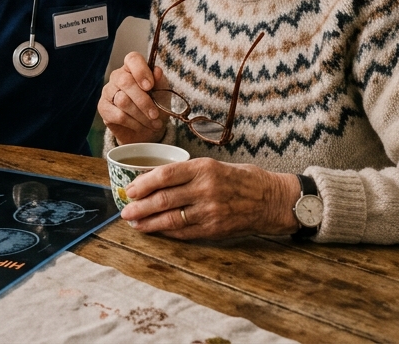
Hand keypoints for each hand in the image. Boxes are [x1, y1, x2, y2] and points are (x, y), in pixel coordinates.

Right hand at [99, 52, 165, 144]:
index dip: (141, 71)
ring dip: (141, 115)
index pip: (133, 59)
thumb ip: (160, 81)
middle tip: (155, 114)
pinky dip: (133, 123)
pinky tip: (141, 126)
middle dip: (143, 101)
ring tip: (152, 123)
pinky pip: (118, 115)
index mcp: (133, 68)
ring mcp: (108, 91)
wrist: (147, 129)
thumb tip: (157, 71)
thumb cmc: (155, 106)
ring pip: (123, 101)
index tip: (150, 86)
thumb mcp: (162, 93)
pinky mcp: (103, 107)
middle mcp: (118, 76)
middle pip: (126, 82)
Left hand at [120, 158, 300, 239]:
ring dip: (148, 223)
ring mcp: (210, 211)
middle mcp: (205, 189)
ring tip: (135, 224)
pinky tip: (156, 231)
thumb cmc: (242, 179)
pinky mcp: (214, 229)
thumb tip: (154, 179)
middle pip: (163, 199)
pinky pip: (184, 232)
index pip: (165, 175)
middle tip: (126, 211)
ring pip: (170, 218)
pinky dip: (166, 232)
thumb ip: (187, 173)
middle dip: (140, 206)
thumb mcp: (215, 166)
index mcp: (204, 168)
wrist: (272, 200)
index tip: (129, 189)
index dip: (143, 184)